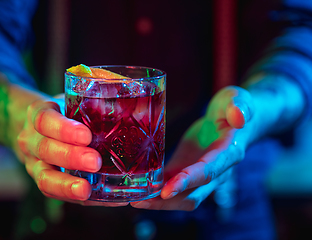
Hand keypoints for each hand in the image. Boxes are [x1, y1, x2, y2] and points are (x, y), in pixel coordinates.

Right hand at [15, 96, 127, 206]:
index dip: (64, 129)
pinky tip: (99, 199)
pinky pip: (56, 194)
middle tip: (95, 162)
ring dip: (66, 185)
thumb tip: (138, 106)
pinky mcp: (45, 182)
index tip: (87, 136)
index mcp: (39, 114)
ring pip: (44, 178)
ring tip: (86, 190)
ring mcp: (35, 164)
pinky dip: (77, 198)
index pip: (45, 119)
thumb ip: (95, 101)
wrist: (38, 128)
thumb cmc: (64, 112)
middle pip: (45, 150)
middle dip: (71, 157)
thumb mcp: (72, 100)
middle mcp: (32, 140)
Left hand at [132, 86, 254, 210]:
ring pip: (183, 197)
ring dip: (160, 202)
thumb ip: (239, 106)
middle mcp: (217, 171)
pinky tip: (140, 190)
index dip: (187, 182)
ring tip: (135, 200)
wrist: (231, 118)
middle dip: (167, 201)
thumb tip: (239, 118)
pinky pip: (174, 185)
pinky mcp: (187, 169)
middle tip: (140, 201)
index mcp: (228, 153)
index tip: (166, 191)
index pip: (207, 172)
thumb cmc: (232, 107)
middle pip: (193, 194)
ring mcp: (201, 174)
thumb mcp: (237, 99)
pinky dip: (158, 191)